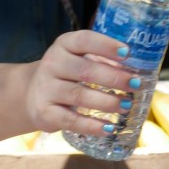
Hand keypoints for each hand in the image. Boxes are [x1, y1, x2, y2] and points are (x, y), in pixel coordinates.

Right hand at [26, 30, 143, 135]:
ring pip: (79, 95)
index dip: (106, 45)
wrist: (31, 94)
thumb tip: (137, 73)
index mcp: (64, 45)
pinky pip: (71, 120)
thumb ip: (102, 61)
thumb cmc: (67, 75)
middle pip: (85, 70)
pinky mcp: (45, 112)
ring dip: (107, 102)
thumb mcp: (78, 60)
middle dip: (114, 78)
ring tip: (126, 106)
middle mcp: (52, 64)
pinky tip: (109, 128)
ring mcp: (46, 89)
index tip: (127, 53)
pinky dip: (92, 125)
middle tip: (135, 85)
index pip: (84, 40)